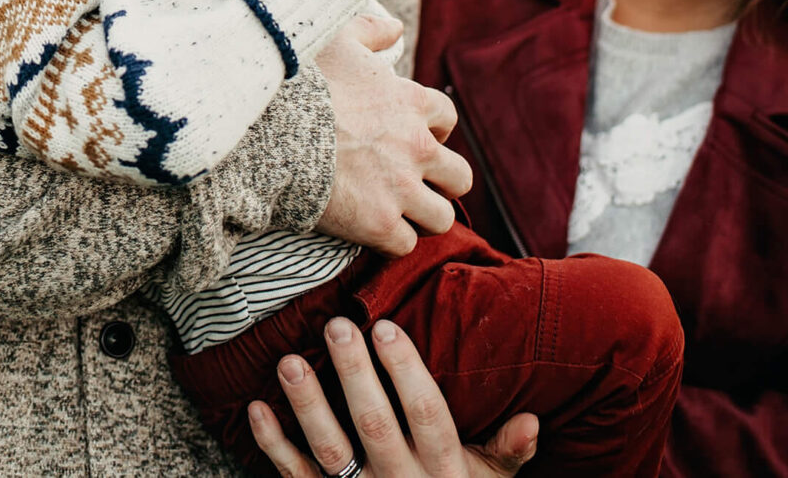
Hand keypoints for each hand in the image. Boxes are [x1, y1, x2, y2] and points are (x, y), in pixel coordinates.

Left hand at [249, 318, 537, 477]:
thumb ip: (508, 452)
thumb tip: (532, 420)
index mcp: (443, 469)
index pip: (426, 414)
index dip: (405, 370)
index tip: (384, 326)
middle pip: (374, 424)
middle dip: (354, 374)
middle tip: (336, 326)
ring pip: (330, 452)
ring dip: (308, 406)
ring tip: (288, 361)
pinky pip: (296, 477)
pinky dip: (273, 446)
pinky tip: (256, 408)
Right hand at [313, 19, 469, 255]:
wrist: (269, 131)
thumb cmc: (300, 83)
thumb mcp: (335, 40)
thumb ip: (370, 29)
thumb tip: (395, 28)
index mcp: (412, 103)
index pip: (447, 119)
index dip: (430, 130)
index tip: (408, 136)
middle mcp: (417, 148)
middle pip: (460, 177)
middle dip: (439, 181)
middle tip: (410, 181)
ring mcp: (401, 189)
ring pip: (441, 218)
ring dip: (421, 216)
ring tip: (395, 213)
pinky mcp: (379, 224)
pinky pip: (406, 244)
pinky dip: (390, 241)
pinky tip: (369, 229)